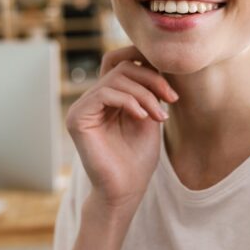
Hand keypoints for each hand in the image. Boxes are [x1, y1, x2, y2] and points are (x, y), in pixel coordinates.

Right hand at [65, 46, 177, 213]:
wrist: (126, 190)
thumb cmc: (138, 158)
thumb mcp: (150, 115)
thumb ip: (148, 90)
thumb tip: (153, 59)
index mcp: (108, 97)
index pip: (121, 62)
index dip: (146, 64)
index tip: (171, 86)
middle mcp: (92, 99)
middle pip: (122, 67)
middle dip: (152, 80)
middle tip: (172, 99)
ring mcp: (82, 107)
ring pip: (116, 78)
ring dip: (145, 94)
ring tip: (160, 116)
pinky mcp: (76, 118)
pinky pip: (104, 93)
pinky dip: (129, 101)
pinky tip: (143, 117)